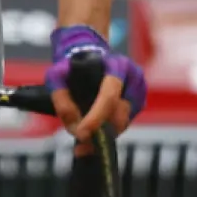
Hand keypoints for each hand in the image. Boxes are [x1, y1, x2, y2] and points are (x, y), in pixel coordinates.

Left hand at [45, 25, 146, 146]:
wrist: (89, 57)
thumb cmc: (74, 66)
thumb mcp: (58, 75)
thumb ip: (60, 97)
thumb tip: (74, 124)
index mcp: (116, 65)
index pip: (110, 96)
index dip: (96, 117)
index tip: (81, 133)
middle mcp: (133, 78)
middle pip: (119, 115)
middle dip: (100, 130)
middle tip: (80, 138)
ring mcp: (138, 92)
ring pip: (122, 123)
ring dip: (103, 132)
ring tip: (84, 134)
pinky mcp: (138, 103)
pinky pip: (124, 124)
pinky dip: (109, 130)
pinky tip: (95, 128)